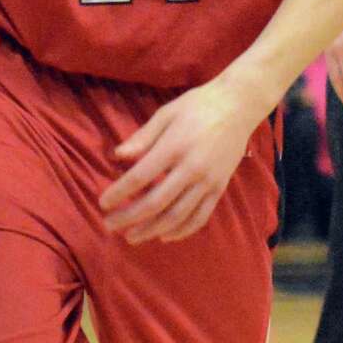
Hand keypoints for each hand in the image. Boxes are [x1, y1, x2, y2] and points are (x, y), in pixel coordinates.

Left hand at [98, 80, 263, 243]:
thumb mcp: (166, 113)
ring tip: (132, 237)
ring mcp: (208, 181)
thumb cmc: (198, 105)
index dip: (119, 193)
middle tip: (109, 225)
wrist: (239, 106)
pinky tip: (165, 236)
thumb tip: (117, 156)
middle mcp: (191, 168)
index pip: (140, 177)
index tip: (103, 203)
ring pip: (177, 216)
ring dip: (152, 230)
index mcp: (174, 146)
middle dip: (129, 217)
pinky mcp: (220, 188)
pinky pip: (200, 217)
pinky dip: (182, 231)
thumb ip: (143, 137)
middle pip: (156, 202)